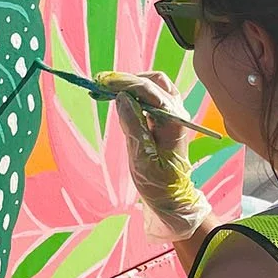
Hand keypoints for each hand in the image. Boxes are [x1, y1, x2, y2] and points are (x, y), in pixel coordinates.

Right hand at [95, 71, 212, 241]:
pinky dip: (134, 93)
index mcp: (174, 122)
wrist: (172, 197)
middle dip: (126, 80)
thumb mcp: (142, 158)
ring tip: (105, 89)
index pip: (149, 91)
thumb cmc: (158, 183)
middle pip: (153, 82)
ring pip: (154, 86)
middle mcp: (178, 114)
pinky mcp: (167, 118)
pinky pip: (152, 97)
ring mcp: (174, 114)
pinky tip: (116, 98)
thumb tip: (121, 98)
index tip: (102, 82)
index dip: (124, 83)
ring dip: (130, 84)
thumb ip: (133, 126)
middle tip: (100, 83)